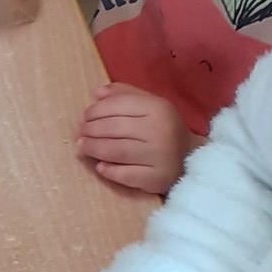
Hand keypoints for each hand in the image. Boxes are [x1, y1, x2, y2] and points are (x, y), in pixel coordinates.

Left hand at [76, 82, 194, 195]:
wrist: (191, 157)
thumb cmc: (163, 127)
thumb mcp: (150, 104)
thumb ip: (124, 94)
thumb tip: (95, 93)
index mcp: (158, 108)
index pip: (118, 105)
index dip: (95, 110)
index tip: (84, 117)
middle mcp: (160, 130)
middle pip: (114, 128)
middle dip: (91, 130)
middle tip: (81, 133)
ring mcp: (159, 156)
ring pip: (116, 151)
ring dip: (93, 149)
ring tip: (83, 148)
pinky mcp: (157, 178)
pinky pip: (126, 175)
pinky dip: (109, 171)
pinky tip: (100, 167)